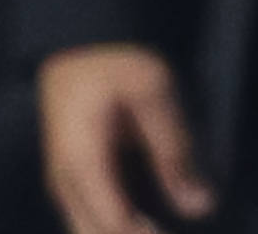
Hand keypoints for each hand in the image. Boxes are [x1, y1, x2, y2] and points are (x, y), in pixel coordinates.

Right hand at [45, 46, 214, 233]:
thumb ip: (175, 148)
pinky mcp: (70, 183)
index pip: (114, 223)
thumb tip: (197, 206)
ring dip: (117, 232)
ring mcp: (63, 183)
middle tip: (163, 227)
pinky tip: (143, 223)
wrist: (78, 46)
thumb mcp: (153, 91)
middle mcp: (64, 178)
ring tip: (153, 225)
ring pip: (85, 232)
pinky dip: (110, 230)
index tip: (172, 232)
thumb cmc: (114, 65)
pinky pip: (86, 224)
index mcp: (81, 158)